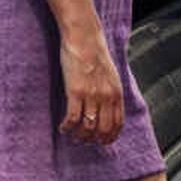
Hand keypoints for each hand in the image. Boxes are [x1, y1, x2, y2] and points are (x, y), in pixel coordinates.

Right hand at [55, 23, 125, 144]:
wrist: (84, 38)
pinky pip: (72, 118)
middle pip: (103, 129)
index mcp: (116, 93)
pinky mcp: (75, 92)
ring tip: (73, 136)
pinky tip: (63, 127)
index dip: (110, 137)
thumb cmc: (94, 53)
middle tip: (85, 141)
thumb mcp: (111, 74)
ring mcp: (91, 95)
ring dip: (80, 136)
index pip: (117, 123)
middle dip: (94, 140)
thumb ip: (111, 91)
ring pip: (88, 127)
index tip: (102, 142)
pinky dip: (67, 127)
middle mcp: (106, 96)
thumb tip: (108, 107)